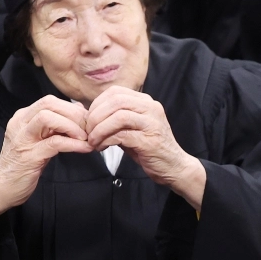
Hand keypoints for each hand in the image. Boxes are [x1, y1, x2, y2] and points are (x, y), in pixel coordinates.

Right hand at [0, 96, 91, 232]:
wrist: (1, 188)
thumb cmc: (22, 165)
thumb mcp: (38, 140)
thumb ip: (54, 127)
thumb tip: (78, 114)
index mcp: (23, 118)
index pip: (49, 101)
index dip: (71, 108)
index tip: (86, 122)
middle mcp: (20, 124)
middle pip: (49, 104)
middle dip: (73, 114)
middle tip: (88, 128)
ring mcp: (23, 139)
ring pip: (48, 118)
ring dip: (72, 126)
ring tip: (86, 138)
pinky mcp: (29, 156)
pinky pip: (54, 143)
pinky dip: (73, 144)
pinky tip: (84, 148)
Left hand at [84, 86, 205, 211]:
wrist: (174, 167)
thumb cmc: (149, 148)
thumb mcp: (130, 129)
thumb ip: (114, 120)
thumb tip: (87, 114)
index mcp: (145, 102)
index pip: (115, 92)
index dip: (97, 104)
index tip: (89, 120)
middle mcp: (151, 108)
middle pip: (115, 101)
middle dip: (95, 116)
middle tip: (88, 131)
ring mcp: (152, 123)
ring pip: (118, 116)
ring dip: (99, 129)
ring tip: (93, 141)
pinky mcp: (150, 140)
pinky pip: (121, 135)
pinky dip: (106, 140)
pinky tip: (101, 147)